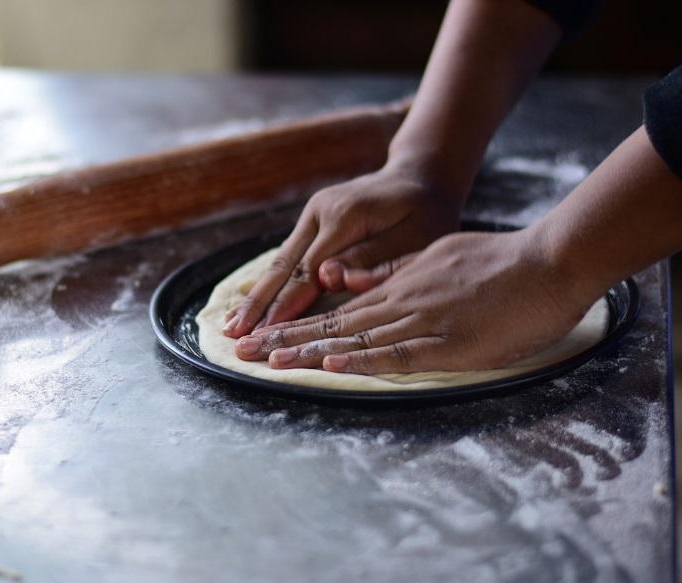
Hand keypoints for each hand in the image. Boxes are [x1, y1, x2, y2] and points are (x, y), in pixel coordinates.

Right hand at [222, 163, 463, 337]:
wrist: (420, 178)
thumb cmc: (425, 214)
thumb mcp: (414, 237)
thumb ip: (372, 259)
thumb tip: (328, 278)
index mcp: (344, 216)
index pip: (309, 270)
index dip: (287, 304)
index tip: (268, 333)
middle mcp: (320, 212)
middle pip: (283, 266)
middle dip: (259, 303)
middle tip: (234, 334)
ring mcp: (312, 216)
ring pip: (279, 262)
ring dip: (256, 295)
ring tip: (232, 325)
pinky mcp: (312, 223)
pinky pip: (288, 257)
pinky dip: (270, 283)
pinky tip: (253, 305)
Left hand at [233, 229, 601, 373]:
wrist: (546, 262)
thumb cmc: (497, 262)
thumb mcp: (435, 255)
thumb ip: (393, 269)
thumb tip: (351, 277)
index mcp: (398, 284)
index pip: (336, 309)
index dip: (297, 323)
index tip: (263, 335)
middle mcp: (400, 300)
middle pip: (333, 323)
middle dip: (285, 337)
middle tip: (242, 351)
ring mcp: (422, 319)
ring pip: (356, 337)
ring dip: (310, 350)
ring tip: (268, 361)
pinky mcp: (449, 341)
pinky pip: (400, 353)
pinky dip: (365, 358)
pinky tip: (333, 364)